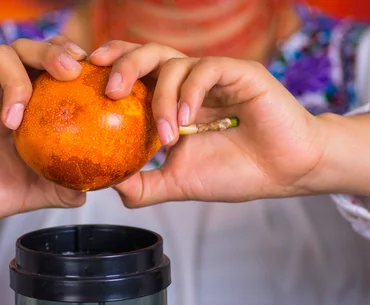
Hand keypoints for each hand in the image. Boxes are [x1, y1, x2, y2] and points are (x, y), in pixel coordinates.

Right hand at [0, 37, 89, 239]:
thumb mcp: (24, 193)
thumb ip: (54, 189)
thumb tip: (87, 191)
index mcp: (18, 109)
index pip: (46, 70)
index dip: (69, 62)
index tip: (90, 73)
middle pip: (26, 50)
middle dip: (51, 52)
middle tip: (70, 71)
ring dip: (17, 83)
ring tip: (16, 121)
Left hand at [90, 41, 326, 206]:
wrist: (284, 172)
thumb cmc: (235, 171)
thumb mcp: (178, 182)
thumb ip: (143, 184)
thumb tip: (107, 186)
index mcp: (171, 99)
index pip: (135, 72)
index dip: (110, 68)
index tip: (86, 78)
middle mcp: (188, 82)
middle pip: (147, 53)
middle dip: (123, 64)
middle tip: (109, 91)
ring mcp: (213, 75)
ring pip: (174, 61)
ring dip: (162, 97)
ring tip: (166, 135)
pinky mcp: (240, 73)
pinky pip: (206, 69)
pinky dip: (191, 92)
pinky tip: (189, 120)